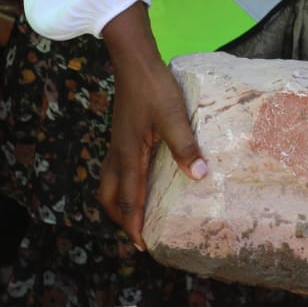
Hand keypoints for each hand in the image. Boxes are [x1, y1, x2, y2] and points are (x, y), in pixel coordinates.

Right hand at [96, 6, 206, 249]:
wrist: (134, 61)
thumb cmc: (153, 87)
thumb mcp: (173, 116)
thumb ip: (185, 146)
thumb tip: (198, 176)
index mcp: (129, 155)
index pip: (129, 200)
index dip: (134, 225)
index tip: (142, 245)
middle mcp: (118, 153)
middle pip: (109, 196)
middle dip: (119, 218)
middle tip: (136, 233)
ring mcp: (117, 143)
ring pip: (109, 182)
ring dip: (119, 201)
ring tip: (136, 212)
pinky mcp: (121, 134)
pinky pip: (116, 168)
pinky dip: (123, 183)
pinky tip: (141, 177)